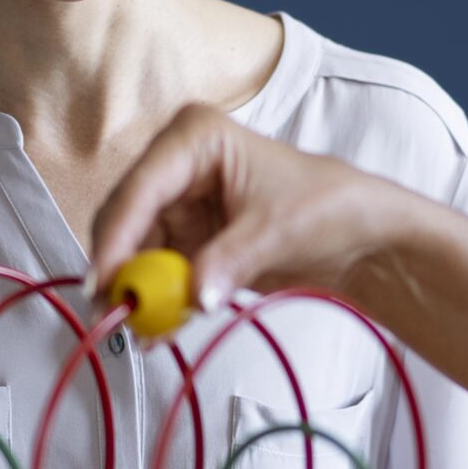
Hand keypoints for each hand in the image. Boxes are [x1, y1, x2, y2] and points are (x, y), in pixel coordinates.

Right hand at [86, 104, 430, 316]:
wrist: (362, 235)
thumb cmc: (329, 206)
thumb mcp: (278, 231)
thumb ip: (230, 261)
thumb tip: (194, 296)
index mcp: (195, 137)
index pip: (142, 187)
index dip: (118, 236)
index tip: (105, 282)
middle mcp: (176, 166)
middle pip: (126, 218)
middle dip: (120, 267)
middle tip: (116, 314)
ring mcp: (179, 205)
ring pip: (134, 251)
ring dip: (137, 290)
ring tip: (143, 329)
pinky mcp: (187, 241)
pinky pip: (157, 274)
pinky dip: (157, 302)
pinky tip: (159, 331)